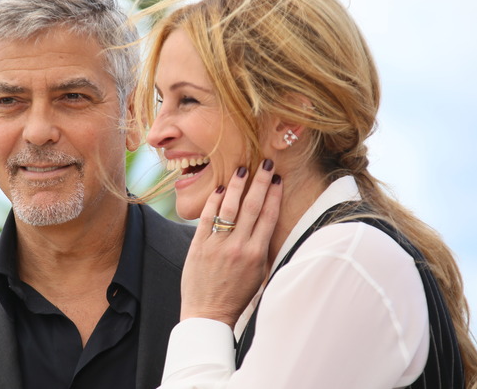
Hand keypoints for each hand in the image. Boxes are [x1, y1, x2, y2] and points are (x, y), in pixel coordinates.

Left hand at [180, 159, 281, 326]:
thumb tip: (267, 222)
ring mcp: (217, 245)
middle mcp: (238, 247)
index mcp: (257, 254)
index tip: (278, 179)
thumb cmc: (236, 295)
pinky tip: (220, 188)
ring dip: (237, 185)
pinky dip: (214, 201)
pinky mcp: (198, 245)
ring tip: (242, 169)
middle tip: (265, 163)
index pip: (268, 216)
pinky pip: (208, 216)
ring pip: (229, 207)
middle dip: (260, 182)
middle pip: (252, 206)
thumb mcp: (258, 274)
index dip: (274, 195)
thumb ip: (262, 248)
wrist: (208, 313)